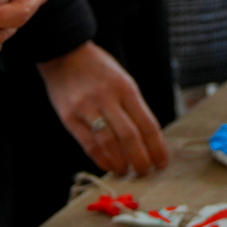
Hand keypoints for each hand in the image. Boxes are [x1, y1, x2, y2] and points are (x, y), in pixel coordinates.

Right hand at [39, 41, 170, 177]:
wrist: (64, 54)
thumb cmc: (98, 69)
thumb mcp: (122, 80)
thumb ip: (132, 106)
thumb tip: (147, 138)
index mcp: (126, 88)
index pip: (147, 123)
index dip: (157, 146)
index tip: (162, 162)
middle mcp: (107, 98)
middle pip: (129, 135)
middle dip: (141, 158)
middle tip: (147, 171)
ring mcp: (87, 108)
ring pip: (108, 143)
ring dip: (121, 162)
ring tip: (128, 172)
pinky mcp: (69, 118)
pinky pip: (88, 144)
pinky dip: (101, 159)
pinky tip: (110, 167)